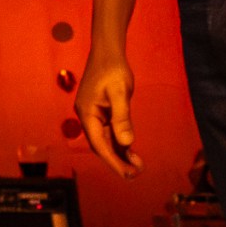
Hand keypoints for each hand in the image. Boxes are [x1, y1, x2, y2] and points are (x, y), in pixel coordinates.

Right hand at [76, 51, 142, 176]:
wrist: (108, 52)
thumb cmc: (113, 69)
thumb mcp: (120, 93)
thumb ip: (122, 117)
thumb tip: (127, 142)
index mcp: (87, 114)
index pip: (99, 144)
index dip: (113, 161)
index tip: (128, 173)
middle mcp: (88, 117)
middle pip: (101, 145)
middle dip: (117, 161)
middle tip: (136, 174)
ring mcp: (95, 116)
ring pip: (106, 141)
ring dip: (120, 154)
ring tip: (138, 166)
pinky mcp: (103, 113)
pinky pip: (110, 133)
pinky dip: (120, 143)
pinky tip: (132, 152)